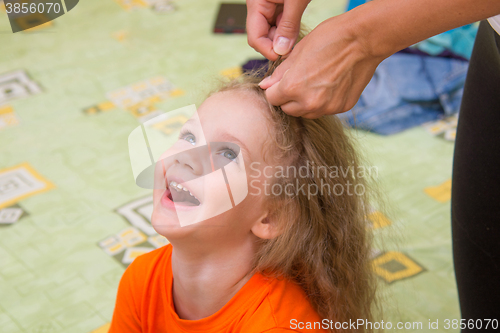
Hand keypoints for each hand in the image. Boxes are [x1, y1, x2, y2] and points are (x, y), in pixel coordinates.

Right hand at [246, 0, 309, 59]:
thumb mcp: (296, 1)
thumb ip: (289, 25)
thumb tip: (281, 51)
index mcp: (256, 4)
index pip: (255, 38)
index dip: (269, 50)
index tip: (286, 55)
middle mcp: (258, 8)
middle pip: (261, 38)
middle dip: (277, 45)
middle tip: (294, 44)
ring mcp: (267, 9)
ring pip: (271, 34)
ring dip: (284, 38)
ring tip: (297, 29)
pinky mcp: (277, 9)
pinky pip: (279, 26)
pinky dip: (288, 31)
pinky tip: (296, 25)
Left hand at [258, 13, 384, 117]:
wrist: (363, 40)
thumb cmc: (328, 39)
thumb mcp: (297, 52)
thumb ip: (279, 74)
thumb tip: (265, 86)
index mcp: (292, 87)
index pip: (272, 99)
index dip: (275, 89)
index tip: (282, 82)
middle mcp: (309, 103)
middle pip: (287, 109)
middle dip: (288, 98)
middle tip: (299, 80)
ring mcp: (327, 107)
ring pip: (305, 113)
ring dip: (305, 102)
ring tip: (315, 82)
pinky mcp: (341, 108)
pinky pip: (324, 110)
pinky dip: (323, 101)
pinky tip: (331, 84)